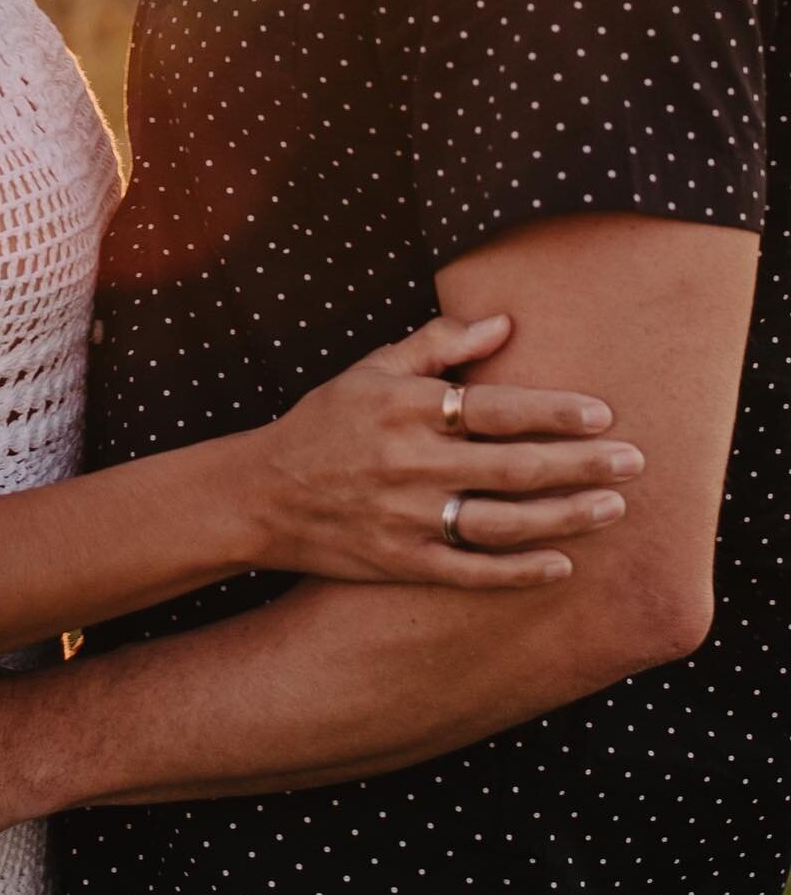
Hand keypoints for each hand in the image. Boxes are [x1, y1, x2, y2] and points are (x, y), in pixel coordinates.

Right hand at [252, 313, 643, 587]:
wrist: (260, 493)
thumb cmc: (323, 423)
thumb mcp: (370, 369)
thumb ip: (437, 345)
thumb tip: (504, 324)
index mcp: (407, 409)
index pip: (496, 409)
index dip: (555, 412)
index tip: (603, 414)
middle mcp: (410, 464)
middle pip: (514, 467)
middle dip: (581, 465)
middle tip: (634, 462)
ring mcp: (405, 518)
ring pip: (502, 522)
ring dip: (564, 517)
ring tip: (612, 508)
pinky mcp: (399, 563)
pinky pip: (470, 571)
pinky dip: (518, 570)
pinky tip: (561, 563)